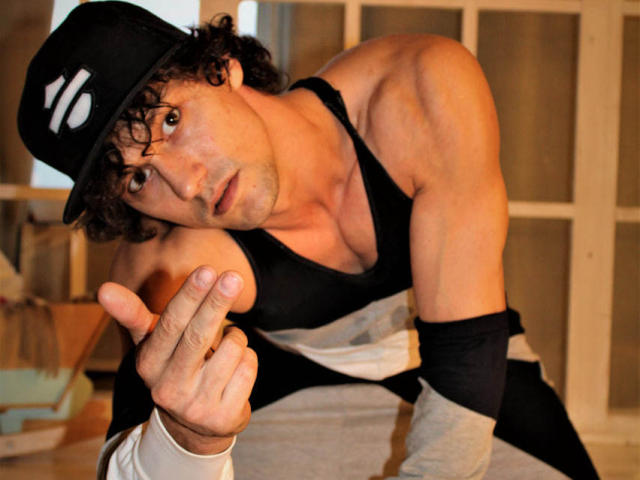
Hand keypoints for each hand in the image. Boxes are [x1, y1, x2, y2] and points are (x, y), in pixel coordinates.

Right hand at [98, 267, 257, 453]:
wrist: (194, 427)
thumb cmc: (174, 367)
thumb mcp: (152, 344)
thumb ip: (133, 315)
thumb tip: (103, 288)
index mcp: (149, 364)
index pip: (170, 324)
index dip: (189, 296)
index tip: (207, 270)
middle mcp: (169, 387)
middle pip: (198, 336)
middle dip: (217, 303)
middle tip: (233, 277)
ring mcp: (197, 405)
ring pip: (232, 349)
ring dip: (235, 338)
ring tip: (225, 346)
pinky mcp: (224, 417)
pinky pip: (248, 368)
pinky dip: (247, 359)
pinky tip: (234, 368)